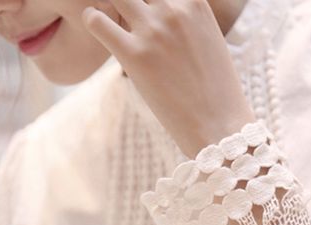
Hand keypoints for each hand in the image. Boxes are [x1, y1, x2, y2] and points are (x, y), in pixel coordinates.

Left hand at [81, 0, 256, 158]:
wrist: (219, 126)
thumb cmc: (218, 92)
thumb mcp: (210, 42)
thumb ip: (188, 21)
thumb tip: (172, 20)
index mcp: (195, 2)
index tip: (146, 7)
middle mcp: (173, 9)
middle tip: (125, 12)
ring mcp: (153, 31)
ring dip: (108, 2)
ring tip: (109, 15)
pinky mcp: (134, 56)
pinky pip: (96, 21)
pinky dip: (92, 19)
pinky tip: (97, 28)